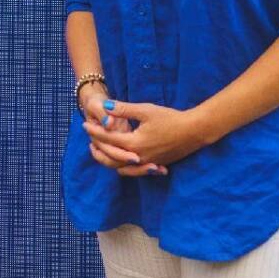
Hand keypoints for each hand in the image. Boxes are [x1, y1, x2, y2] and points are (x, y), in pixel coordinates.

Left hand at [84, 100, 206, 174]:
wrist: (194, 132)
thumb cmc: (170, 118)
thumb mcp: (145, 110)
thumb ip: (124, 109)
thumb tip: (105, 106)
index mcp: (134, 143)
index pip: (108, 139)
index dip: (95, 131)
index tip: (84, 125)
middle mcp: (138, 157)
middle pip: (111, 159)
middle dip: (98, 149)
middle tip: (89, 140)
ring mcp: (147, 164)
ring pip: (121, 168)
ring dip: (108, 161)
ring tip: (101, 151)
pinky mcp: (155, 165)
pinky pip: (133, 171)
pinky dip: (123, 167)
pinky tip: (122, 161)